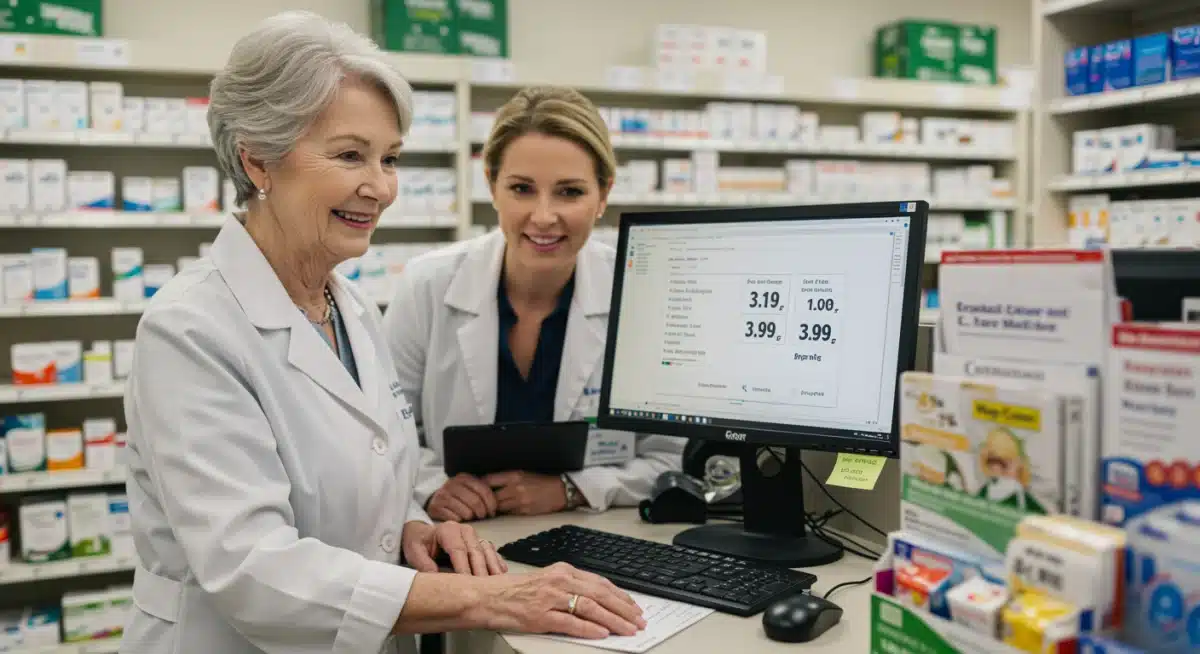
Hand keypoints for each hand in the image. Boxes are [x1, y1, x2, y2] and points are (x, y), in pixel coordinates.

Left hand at [401, 520, 506, 575]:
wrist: (424, 535)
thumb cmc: (420, 543)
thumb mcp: (415, 551)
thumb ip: (423, 563)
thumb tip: (435, 578)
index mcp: (448, 530)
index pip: (458, 550)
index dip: (464, 567)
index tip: (467, 584)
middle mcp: (464, 531)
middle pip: (476, 551)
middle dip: (481, 570)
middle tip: (485, 589)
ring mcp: (474, 536)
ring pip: (487, 551)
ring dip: (493, 566)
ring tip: (498, 582)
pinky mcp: (480, 542)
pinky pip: (491, 551)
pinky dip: (497, 562)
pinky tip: (501, 573)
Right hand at [427, 473, 497, 521]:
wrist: (435, 499)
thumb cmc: (458, 496)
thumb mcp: (469, 488)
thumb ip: (481, 491)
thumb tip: (497, 504)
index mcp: (464, 478)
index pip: (482, 489)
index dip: (491, 502)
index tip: (493, 511)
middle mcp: (452, 484)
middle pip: (475, 501)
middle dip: (482, 512)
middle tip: (483, 516)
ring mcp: (443, 495)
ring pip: (465, 511)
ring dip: (471, 517)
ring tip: (471, 517)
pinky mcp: (435, 507)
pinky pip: (454, 518)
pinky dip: (459, 521)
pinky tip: (460, 519)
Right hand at [477, 562, 646, 638]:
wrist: (488, 597)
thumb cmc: (516, 591)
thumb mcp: (548, 581)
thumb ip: (571, 587)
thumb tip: (598, 600)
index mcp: (563, 571)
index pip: (600, 582)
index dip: (620, 595)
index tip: (634, 606)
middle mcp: (559, 581)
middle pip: (600, 594)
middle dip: (624, 609)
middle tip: (639, 620)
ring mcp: (550, 598)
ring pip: (590, 607)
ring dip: (613, 620)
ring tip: (627, 629)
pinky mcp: (541, 616)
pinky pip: (570, 622)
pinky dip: (589, 628)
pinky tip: (602, 632)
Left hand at [484, 471, 567, 515]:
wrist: (559, 491)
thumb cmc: (540, 481)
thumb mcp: (522, 474)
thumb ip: (505, 479)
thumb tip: (487, 485)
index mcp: (513, 476)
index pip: (488, 480)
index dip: (479, 485)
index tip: (474, 488)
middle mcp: (515, 488)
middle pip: (490, 496)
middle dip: (484, 500)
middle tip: (479, 501)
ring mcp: (519, 501)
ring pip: (498, 507)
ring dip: (492, 507)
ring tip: (489, 507)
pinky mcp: (524, 511)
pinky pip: (507, 513)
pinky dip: (503, 512)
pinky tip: (503, 510)